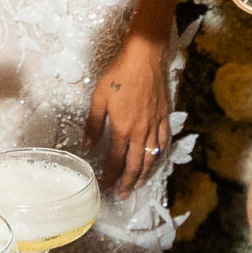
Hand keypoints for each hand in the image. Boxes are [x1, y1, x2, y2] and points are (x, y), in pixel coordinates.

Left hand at [91, 28, 172, 195]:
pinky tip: (155, 160)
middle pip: (136, 164)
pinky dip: (159, 155)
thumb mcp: (99, 98)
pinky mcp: (164, 117)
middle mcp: (141, 131)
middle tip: (122, 196)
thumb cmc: (119, 74)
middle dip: (128, 182)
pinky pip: (164, 142)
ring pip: (151, 157)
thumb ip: (93, 125)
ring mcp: (155, 125)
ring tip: (138, 185)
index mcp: (123, 128)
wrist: (144, 56)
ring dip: (144, 174)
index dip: (111, 176)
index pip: (117, 160)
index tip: (105, 186)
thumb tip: (87, 148)